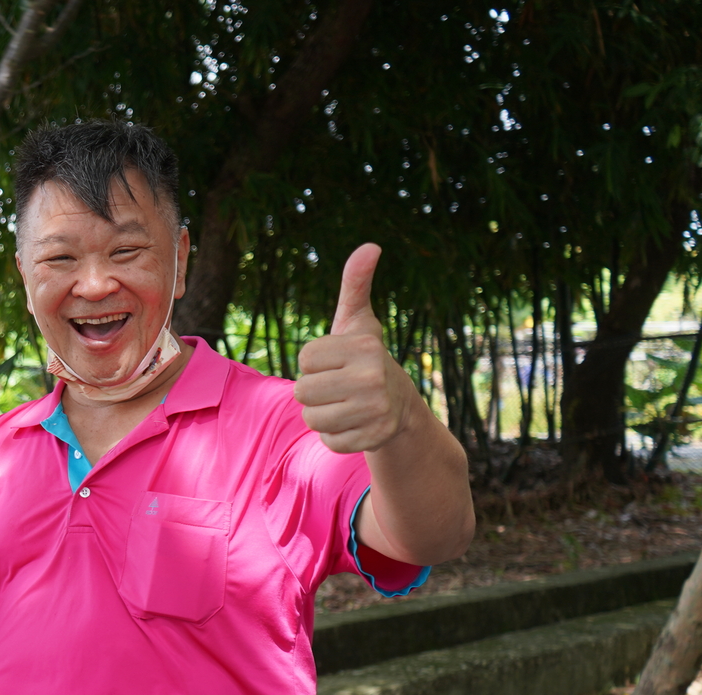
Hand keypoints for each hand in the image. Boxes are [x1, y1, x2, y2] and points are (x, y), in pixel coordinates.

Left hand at [294, 244, 420, 453]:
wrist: (399, 405)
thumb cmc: (364, 359)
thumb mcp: (358, 322)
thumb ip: (356, 284)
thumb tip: (370, 246)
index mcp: (365, 347)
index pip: (304, 359)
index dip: (314, 363)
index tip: (337, 363)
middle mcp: (373, 377)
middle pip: (303, 391)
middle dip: (315, 392)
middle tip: (340, 387)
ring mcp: (375, 410)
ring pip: (312, 419)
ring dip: (322, 415)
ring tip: (345, 405)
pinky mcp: (373, 438)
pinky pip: (328, 441)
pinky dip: (336, 436)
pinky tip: (354, 424)